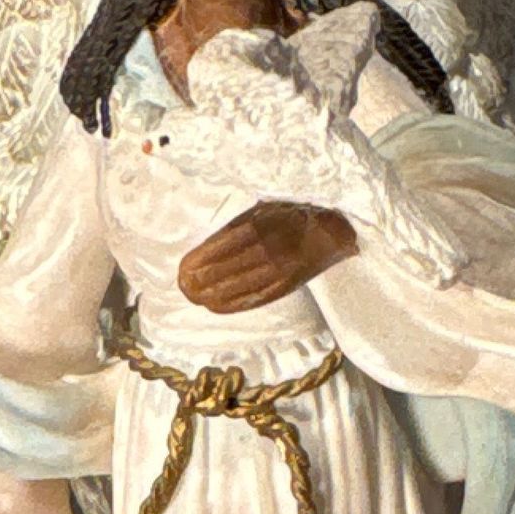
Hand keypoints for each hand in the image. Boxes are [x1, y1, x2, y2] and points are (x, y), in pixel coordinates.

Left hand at [178, 201, 354, 315]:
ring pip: (238, 286)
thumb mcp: (265, 207)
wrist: (331, 233)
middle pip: (228, 268)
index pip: (223, 246)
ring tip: (193, 297)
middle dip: (202, 280)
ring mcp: (278, 270)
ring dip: (212, 294)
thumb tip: (208, 243)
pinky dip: (232, 304)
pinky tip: (214, 306)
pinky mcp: (284, 286)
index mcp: (261, 225)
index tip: (183, 268)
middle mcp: (269, 249)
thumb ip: (239, 222)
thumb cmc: (292, 215)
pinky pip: (255, 298)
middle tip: (183, 286)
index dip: (201, 259)